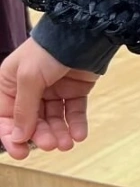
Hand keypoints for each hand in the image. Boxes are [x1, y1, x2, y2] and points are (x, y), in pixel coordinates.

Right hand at [0, 38, 98, 159]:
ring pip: (53, 119)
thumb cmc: (49, 49)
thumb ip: (24, 109)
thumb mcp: (29, 78)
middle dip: (41, 135)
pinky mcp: (74, 90)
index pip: (6, 117)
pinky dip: (75, 125)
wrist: (84, 33)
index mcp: (10, 83)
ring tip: (67, 143)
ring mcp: (53, 89)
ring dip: (59, 133)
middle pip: (32, 121)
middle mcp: (30, 88)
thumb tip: (19, 136)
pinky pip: (73, 112)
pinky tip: (79, 135)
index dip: (12, 136)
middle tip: (51, 144)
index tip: (21, 153)